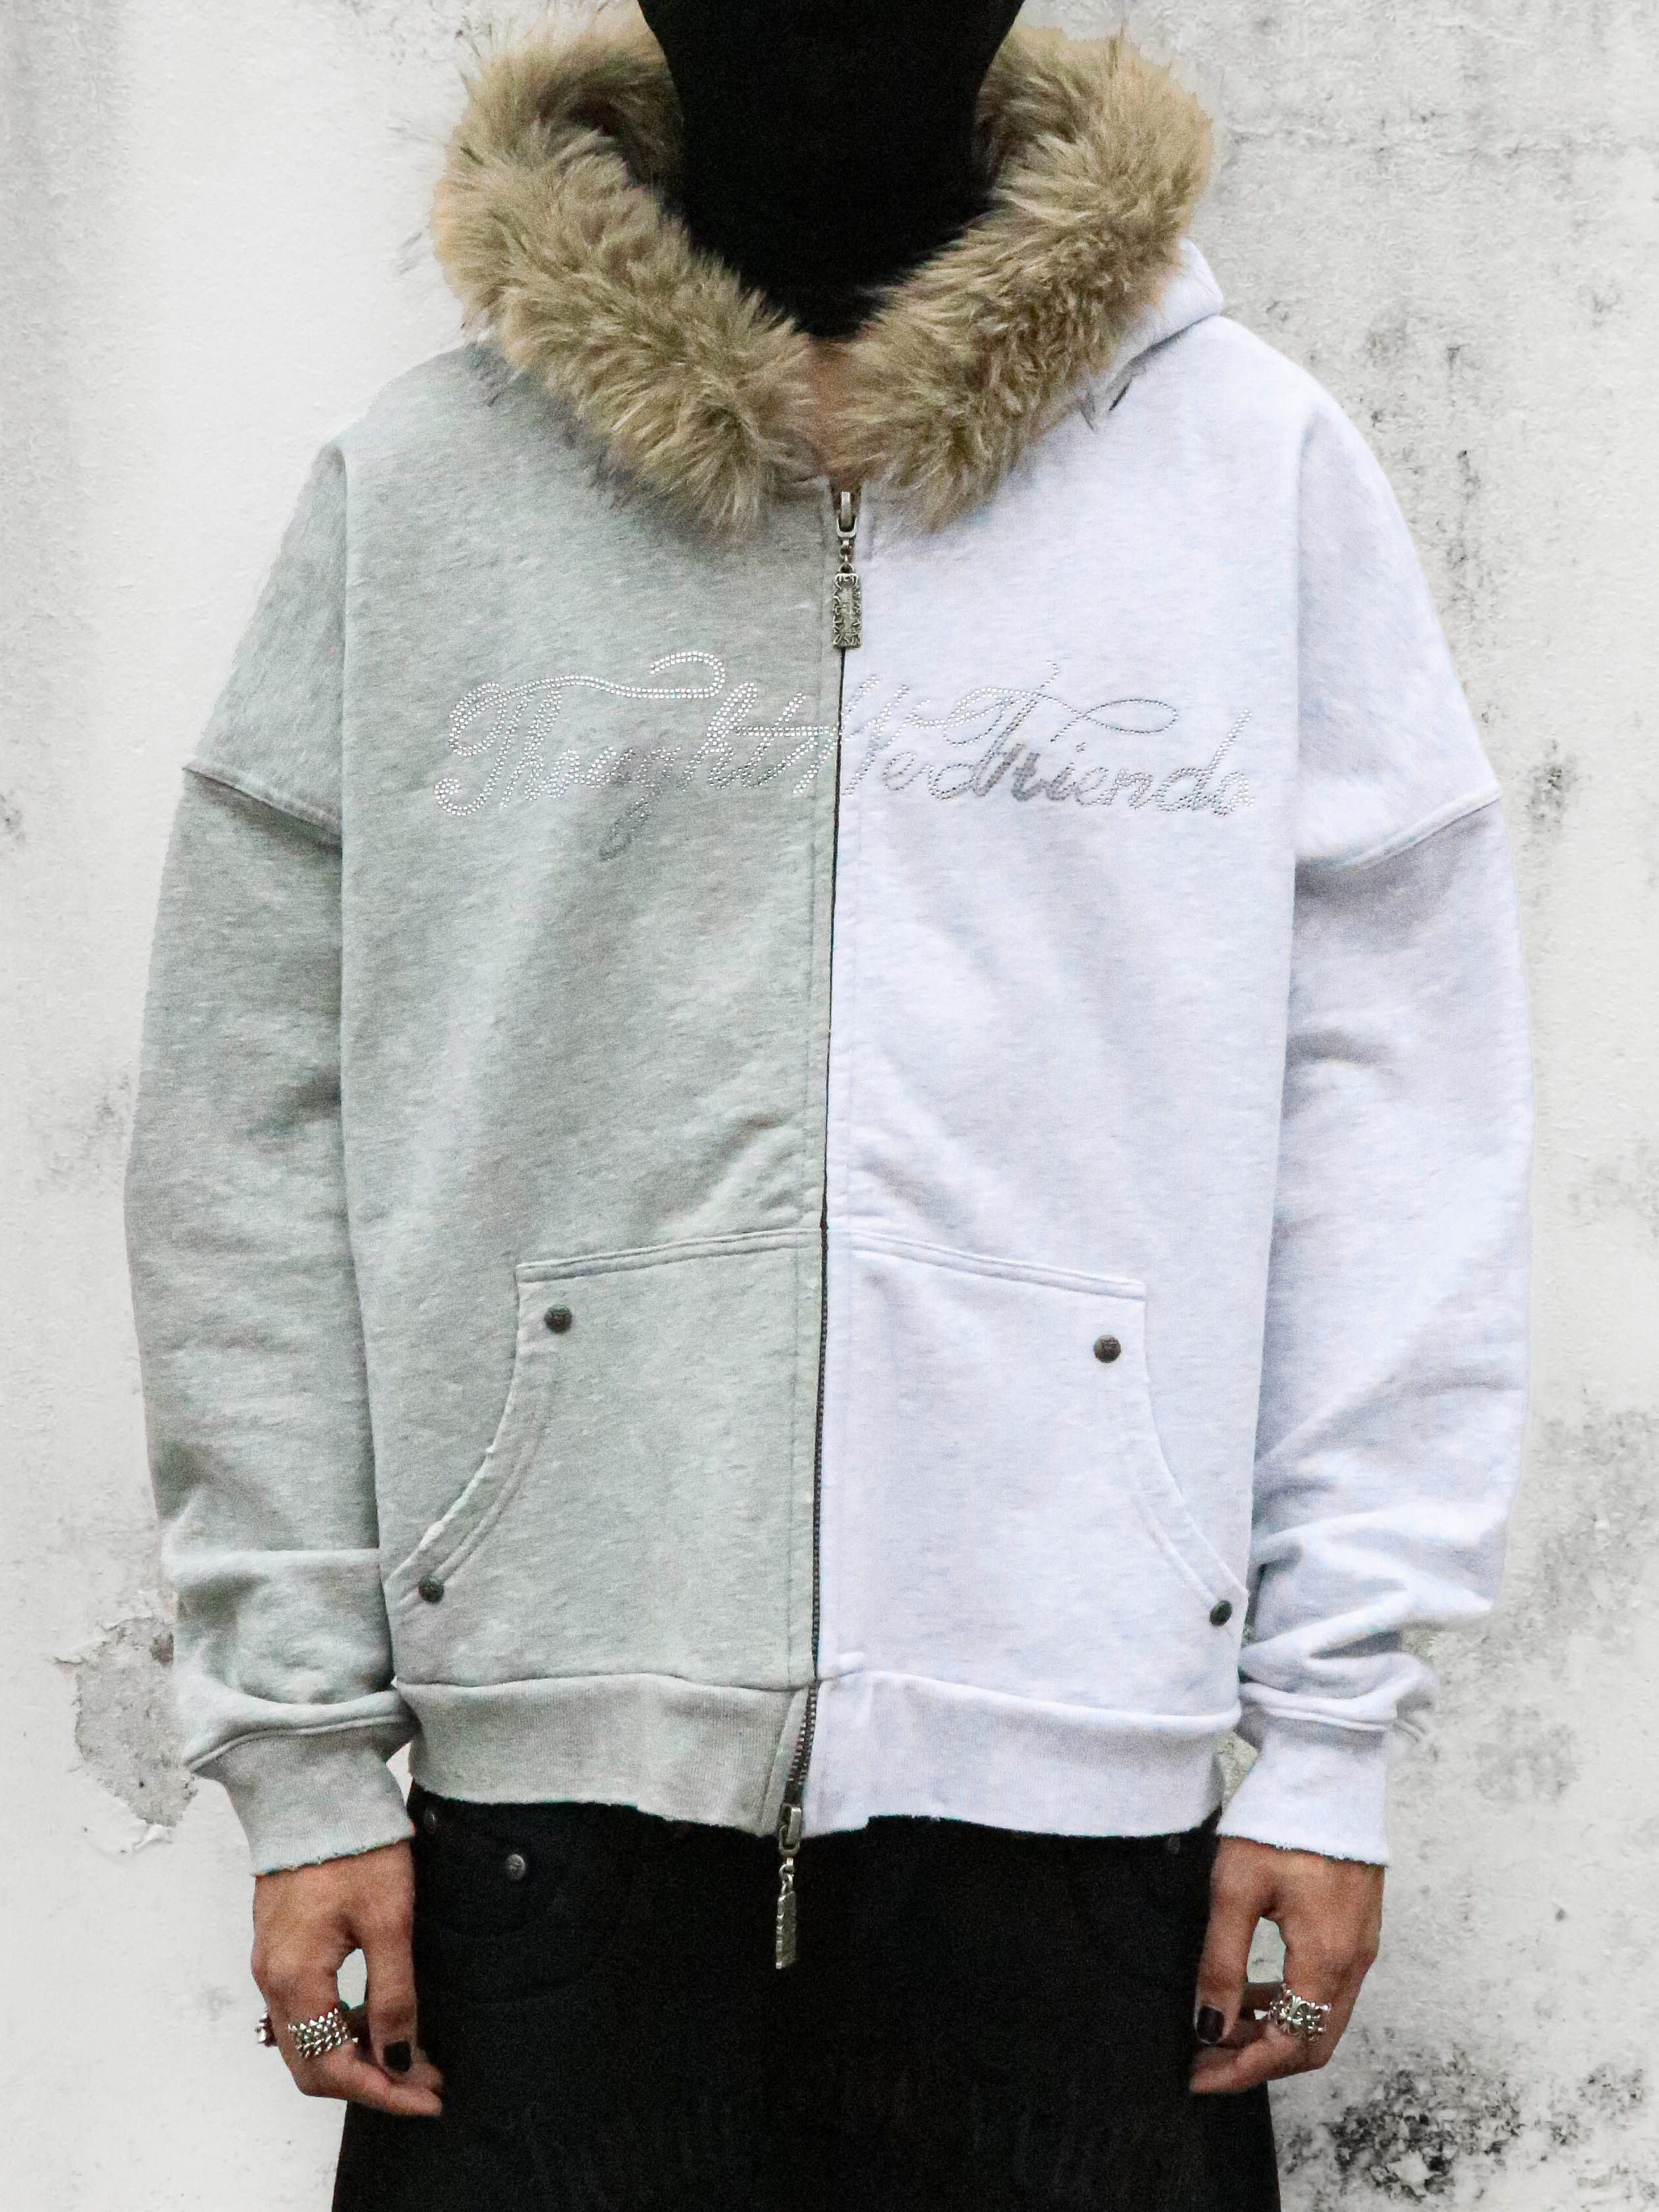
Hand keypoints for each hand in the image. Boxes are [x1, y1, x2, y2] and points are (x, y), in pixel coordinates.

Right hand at [251, 1842, 441, 2116]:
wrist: (313, 1788)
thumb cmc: (354, 1845)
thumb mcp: (389, 1920)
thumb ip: (393, 1994)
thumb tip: (399, 2058)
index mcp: (295, 1978)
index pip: (331, 2068)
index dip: (383, 2092)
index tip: (429, 2097)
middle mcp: (272, 1979)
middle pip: (312, 2065)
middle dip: (370, 2081)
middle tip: (425, 2078)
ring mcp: (270, 1963)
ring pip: (306, 2040)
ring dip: (356, 2054)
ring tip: (412, 2048)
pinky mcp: (279, 1946)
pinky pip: (303, 2010)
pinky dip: (340, 2025)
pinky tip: (378, 2013)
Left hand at [1189, 1836, 1381, 2093]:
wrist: (1327, 1769)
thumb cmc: (1281, 1820)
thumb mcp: (1235, 1890)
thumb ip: (1222, 1963)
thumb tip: (1208, 2026)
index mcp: (1326, 1958)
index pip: (1289, 2043)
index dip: (1242, 2069)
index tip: (1198, 2077)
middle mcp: (1354, 1961)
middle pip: (1312, 2041)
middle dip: (1258, 2060)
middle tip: (1205, 2060)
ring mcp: (1361, 1946)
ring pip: (1321, 2017)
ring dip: (1273, 2032)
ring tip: (1219, 2027)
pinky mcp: (1358, 1928)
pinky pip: (1327, 1988)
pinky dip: (1290, 2003)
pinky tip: (1253, 1991)